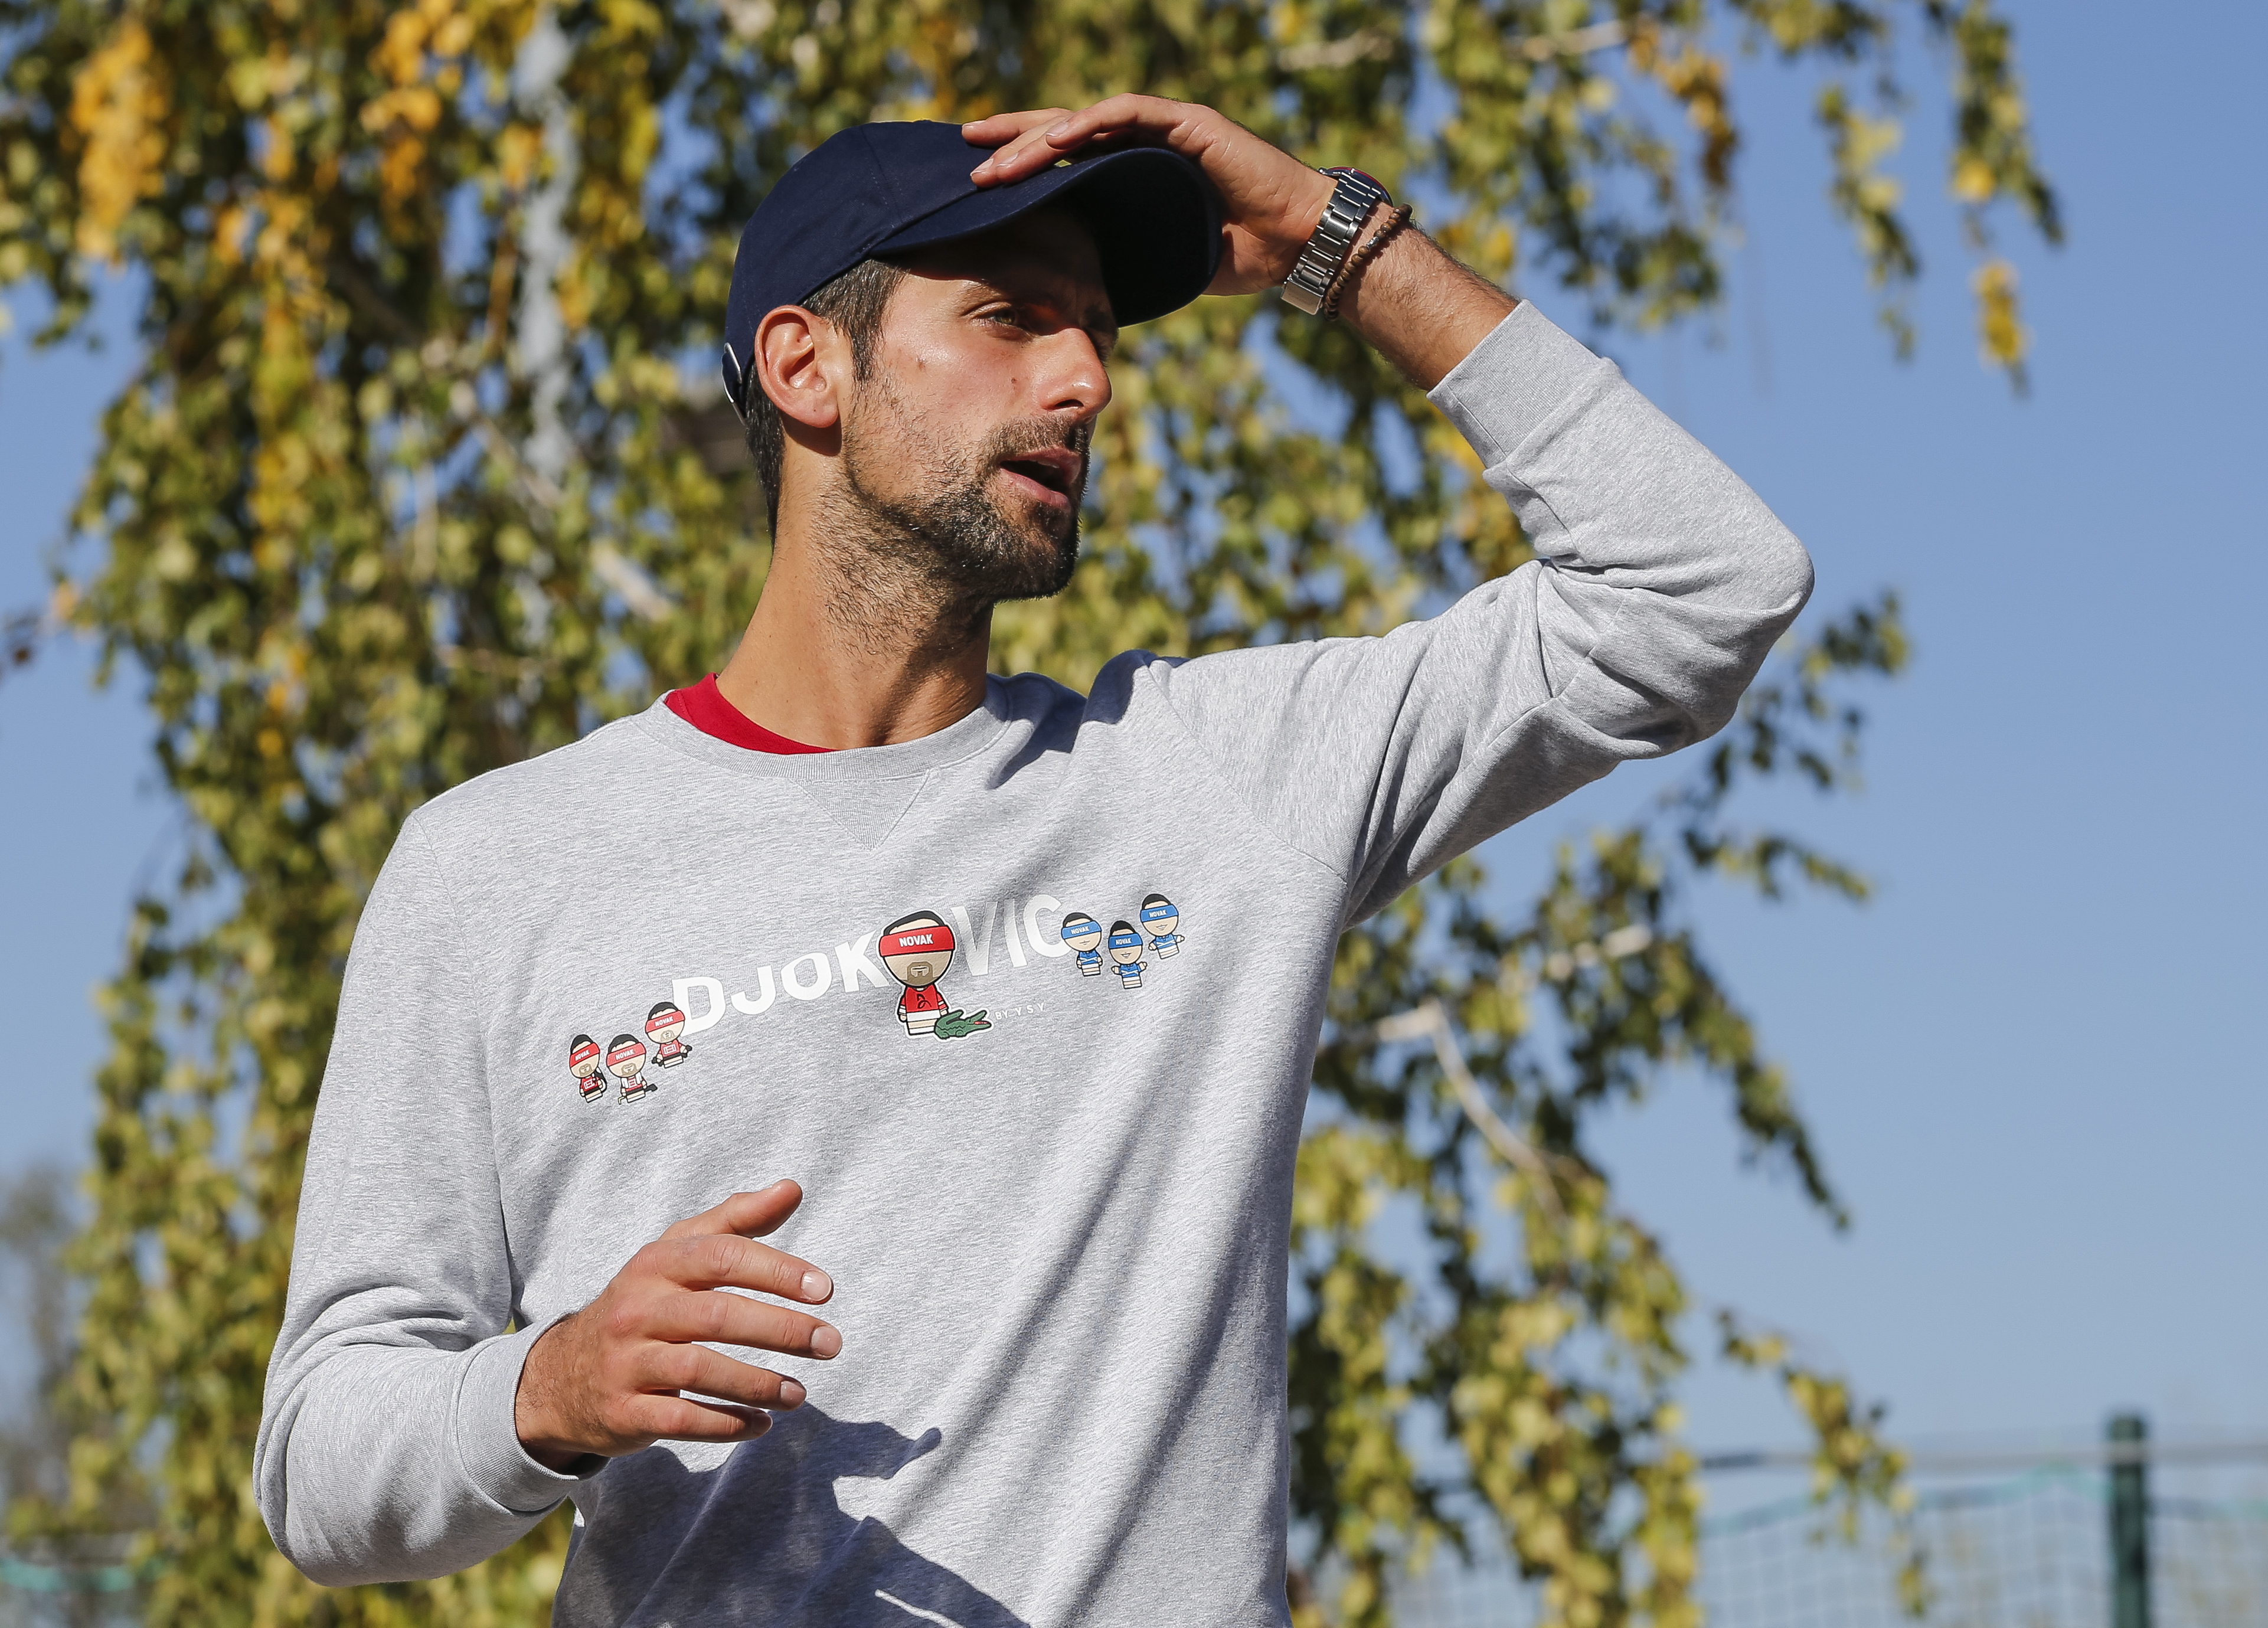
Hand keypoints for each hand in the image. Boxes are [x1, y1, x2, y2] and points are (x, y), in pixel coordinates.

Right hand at [513, 1181, 839, 1469]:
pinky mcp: (624, 1411)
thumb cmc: (645, 1305)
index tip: (826, 1290)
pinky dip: (727, 1425)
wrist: (564, 1375)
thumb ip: (736, 1221)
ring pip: (700, 1369)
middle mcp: (638, 1310)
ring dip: (760, 1383)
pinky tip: (762, 1424)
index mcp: (656, 1264)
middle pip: (717, 1314)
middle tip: (830, 1343)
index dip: (778, 1271)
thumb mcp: (678, 1254)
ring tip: (801, 1393)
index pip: (722, 1255)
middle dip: (782, 1330)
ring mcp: (627, 1362)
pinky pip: (681, 1420)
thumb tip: (792, 1188)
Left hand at [963, 96, 1334, 295]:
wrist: (1295, 243)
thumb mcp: (1157, 261)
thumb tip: (1071, 290)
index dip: (1022, 166)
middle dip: (1012, 144)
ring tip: (995, 160)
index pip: (1067, 160)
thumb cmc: (1236, 255)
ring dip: (1036, 138)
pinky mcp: (1187, 123)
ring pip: (1085, 121)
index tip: (978, 181)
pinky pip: (1127, 114)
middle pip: (1063, 132)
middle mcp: (1141, 143)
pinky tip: (1052, 138)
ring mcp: (1164, 127)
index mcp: (1131, 173)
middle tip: (964, 155)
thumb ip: (1116, 260)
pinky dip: (1087, 124)